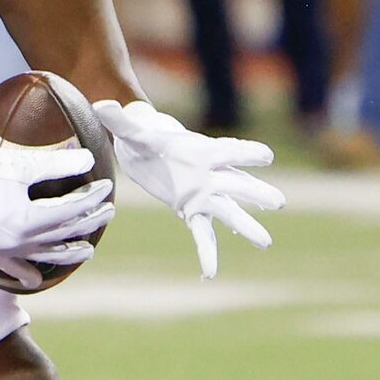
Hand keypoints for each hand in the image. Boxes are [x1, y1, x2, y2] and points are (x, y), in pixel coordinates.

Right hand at [0, 129, 115, 291]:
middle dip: (89, 223)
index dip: (92, 200)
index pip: (71, 212)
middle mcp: (17, 242)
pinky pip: (11, 270)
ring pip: (45, 257)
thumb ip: (56, 163)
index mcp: (27, 220)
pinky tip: (37, 279)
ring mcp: (1, 251)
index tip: (107, 188)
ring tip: (86, 250)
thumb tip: (90, 160)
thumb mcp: (17, 162)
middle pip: (64, 235)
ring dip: (68, 254)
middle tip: (108, 213)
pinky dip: (26, 275)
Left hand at [92, 99, 282, 279]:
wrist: (143, 149)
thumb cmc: (144, 136)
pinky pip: (204, 234)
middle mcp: (210, 173)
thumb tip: (102, 105)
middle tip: (277, 202)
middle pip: (236, 184)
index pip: (228, 150)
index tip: (266, 156)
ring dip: (247, 226)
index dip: (246, 153)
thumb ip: (121, 121)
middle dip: (256, 193)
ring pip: (229, 211)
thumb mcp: (132, 131)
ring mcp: (205, 193)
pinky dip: (208, 253)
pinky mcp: (193, 210)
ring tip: (265, 242)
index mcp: (201, 150)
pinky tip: (209, 274)